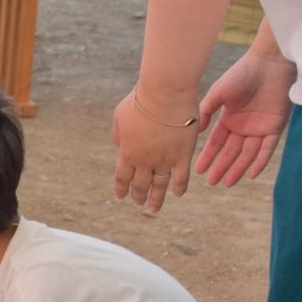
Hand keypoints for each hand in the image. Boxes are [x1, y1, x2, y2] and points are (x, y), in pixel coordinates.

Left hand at [112, 86, 199, 212]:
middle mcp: (144, 160)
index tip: (120, 197)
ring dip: (156, 199)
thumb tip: (120, 146)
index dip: (121, 188)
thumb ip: (119, 135)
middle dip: (138, 196)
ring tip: (153, 208)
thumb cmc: (141, 99)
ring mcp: (164, 159)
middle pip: (140, 184)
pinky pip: (181, 176)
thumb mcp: (119, 117)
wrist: (165, 92)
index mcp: (127, 152)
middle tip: (138, 204)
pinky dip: (179, 187)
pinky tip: (178, 194)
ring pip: (159, 185)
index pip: (122, 177)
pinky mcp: (182, 155)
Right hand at [194, 52, 294, 186]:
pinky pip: (267, 148)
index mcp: (229, 119)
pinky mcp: (276, 126)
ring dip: (238, 168)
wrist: (268, 63)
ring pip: (247, 154)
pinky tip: (251, 174)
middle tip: (211, 183)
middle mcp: (243, 127)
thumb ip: (207, 111)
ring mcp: (259, 128)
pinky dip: (259, 161)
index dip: (208, 157)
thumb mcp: (218, 93)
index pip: (217, 143)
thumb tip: (197, 131)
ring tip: (227, 182)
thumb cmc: (241, 74)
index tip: (198, 171)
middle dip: (221, 167)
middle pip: (231, 152)